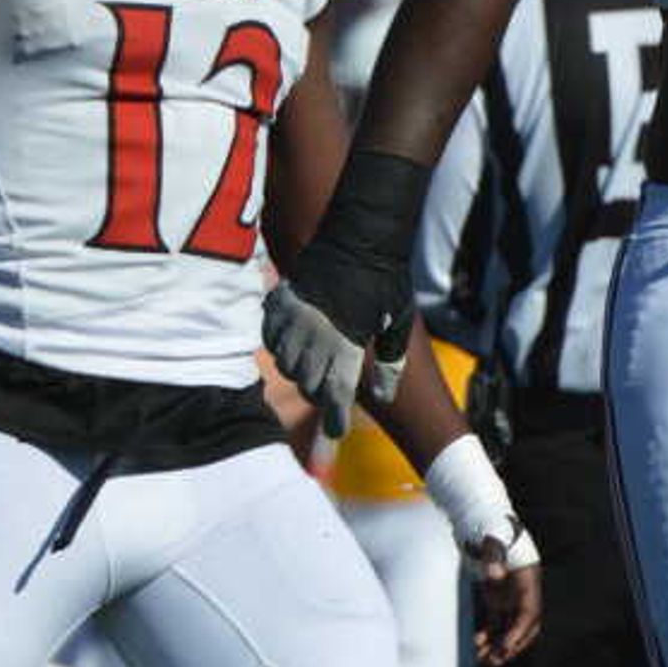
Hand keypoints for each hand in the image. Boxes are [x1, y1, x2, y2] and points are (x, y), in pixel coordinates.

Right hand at [261, 264, 408, 441]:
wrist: (359, 236)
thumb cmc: (385, 281)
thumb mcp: (397, 323)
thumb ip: (391, 363)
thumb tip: (383, 397)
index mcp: (346, 346)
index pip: (335, 396)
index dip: (335, 418)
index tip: (337, 430)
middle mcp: (316, 337)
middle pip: (308, 385)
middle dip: (319, 395)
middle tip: (329, 394)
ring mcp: (294, 320)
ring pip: (285, 365)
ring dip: (298, 372)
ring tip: (311, 368)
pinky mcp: (280, 303)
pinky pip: (270, 338)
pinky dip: (279, 347)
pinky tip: (292, 344)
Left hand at [468, 534, 542, 665]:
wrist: (491, 528)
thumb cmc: (496, 533)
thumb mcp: (494, 542)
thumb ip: (494, 558)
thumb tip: (494, 575)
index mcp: (528, 583)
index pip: (528, 614)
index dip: (518, 632)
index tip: (504, 646)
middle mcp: (523, 595)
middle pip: (523, 628)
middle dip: (511, 646)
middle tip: (495, 660)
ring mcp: (511, 599)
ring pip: (509, 630)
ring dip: (498, 646)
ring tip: (482, 659)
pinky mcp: (499, 601)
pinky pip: (497, 624)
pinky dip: (489, 636)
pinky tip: (476, 643)